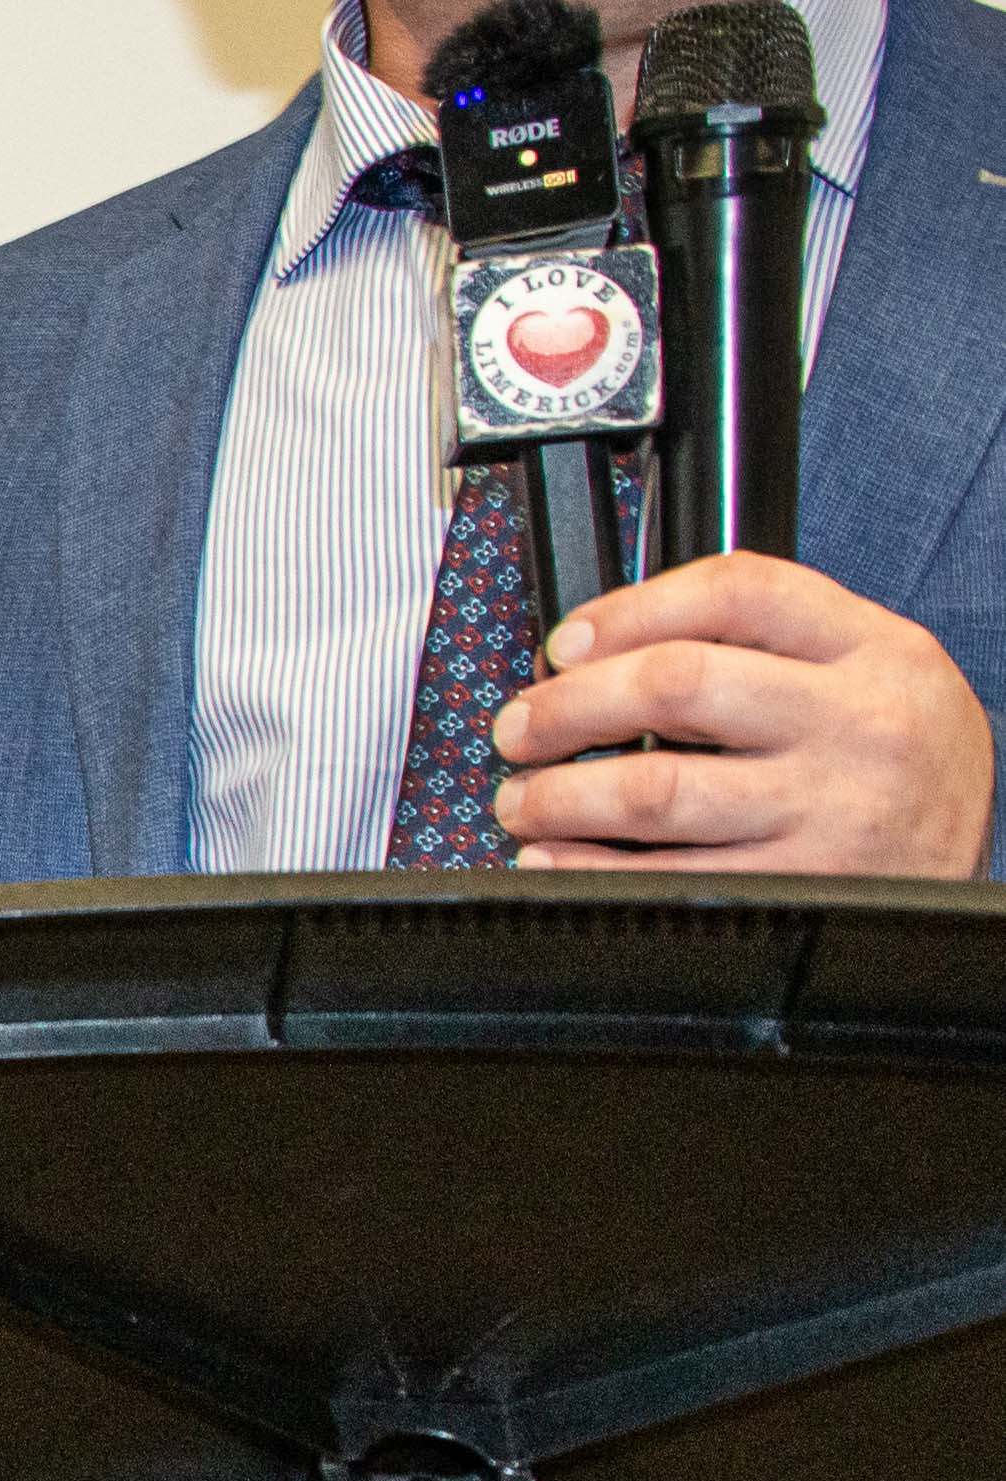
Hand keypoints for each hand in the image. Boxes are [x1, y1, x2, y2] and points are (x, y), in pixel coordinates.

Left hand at [491, 553, 996, 874]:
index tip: (563, 646)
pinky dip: (588, 869)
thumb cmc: (895, 755)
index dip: (626, 609)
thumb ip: (761, 642)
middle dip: (568, 707)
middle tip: (520, 728)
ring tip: (523, 799)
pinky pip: (670, 879)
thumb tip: (600, 651)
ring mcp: (833, 811)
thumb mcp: (865, 669)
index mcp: (872, 649)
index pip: (735, 591)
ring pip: (656, 790)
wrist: (973, 854)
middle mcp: (858, 724)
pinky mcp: (806, 889)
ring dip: (558, 795)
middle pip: (677, 683)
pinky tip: (555, 859)